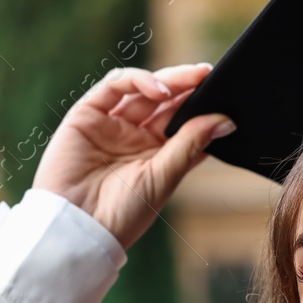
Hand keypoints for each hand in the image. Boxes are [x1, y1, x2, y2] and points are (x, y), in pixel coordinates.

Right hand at [31, 62, 233, 250]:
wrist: (77, 227)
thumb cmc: (121, 214)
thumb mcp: (163, 178)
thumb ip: (191, 144)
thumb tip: (225, 120)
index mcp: (153, 155)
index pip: (181, 123)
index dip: (200, 107)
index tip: (224, 96)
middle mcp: (132, 137)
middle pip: (164, 102)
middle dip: (187, 87)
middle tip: (208, 75)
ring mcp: (110, 124)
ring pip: (142, 90)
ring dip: (168, 80)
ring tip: (191, 78)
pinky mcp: (87, 114)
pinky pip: (114, 86)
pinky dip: (137, 80)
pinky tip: (159, 89)